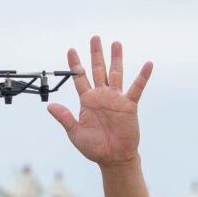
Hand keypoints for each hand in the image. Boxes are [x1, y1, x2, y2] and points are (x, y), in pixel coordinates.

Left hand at [49, 36, 150, 165]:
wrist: (113, 158)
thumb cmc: (94, 148)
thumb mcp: (75, 133)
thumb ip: (64, 118)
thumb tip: (50, 106)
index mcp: (87, 101)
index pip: (79, 77)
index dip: (75, 64)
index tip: (71, 49)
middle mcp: (101, 96)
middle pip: (98, 70)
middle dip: (96, 54)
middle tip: (95, 38)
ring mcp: (116, 99)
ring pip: (116, 73)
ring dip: (116, 58)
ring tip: (116, 43)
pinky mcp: (129, 105)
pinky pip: (137, 88)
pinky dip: (142, 76)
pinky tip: (148, 64)